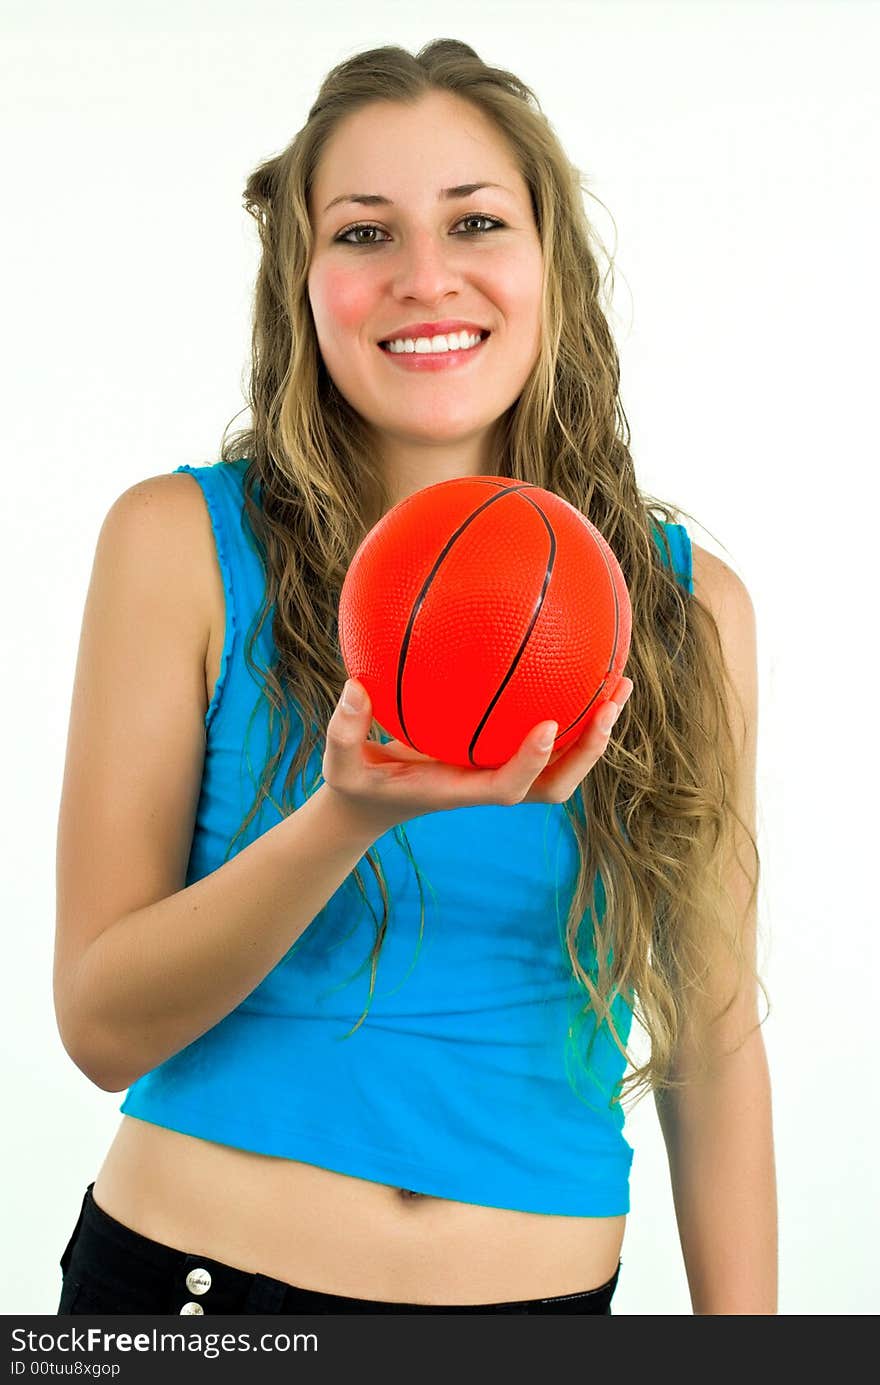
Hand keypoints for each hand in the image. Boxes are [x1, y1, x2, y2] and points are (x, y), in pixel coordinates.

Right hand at [320, 677, 633, 837]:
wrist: (373, 802)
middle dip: (588, 750)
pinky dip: (570, 707)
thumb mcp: (340, 762)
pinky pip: (545, 733)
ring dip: (594, 729)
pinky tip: (577, 663)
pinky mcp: (500, 753)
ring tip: (619, 682)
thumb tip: (354, 683)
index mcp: (460, 790)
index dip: (531, 762)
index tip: (549, 726)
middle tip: (610, 704)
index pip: (506, 787)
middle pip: (555, 783)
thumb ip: (342, 728)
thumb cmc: (358, 782)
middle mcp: (491, 782)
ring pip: (562, 762)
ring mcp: (500, 770)